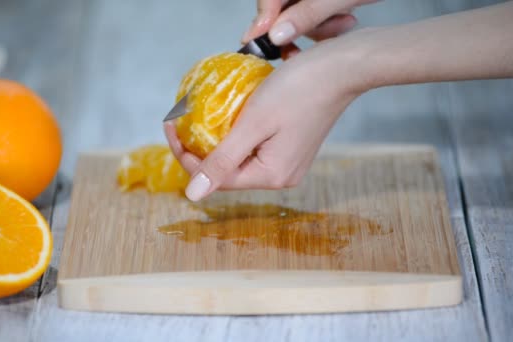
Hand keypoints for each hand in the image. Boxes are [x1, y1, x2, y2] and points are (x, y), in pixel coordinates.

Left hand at [165, 35, 369, 200]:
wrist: (341, 68)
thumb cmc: (298, 90)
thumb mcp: (253, 124)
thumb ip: (222, 161)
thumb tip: (192, 195)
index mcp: (272, 176)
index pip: (217, 178)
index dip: (187, 156)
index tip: (171, 125)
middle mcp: (281, 175)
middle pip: (228, 169)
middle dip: (201, 146)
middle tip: (181, 118)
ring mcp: (288, 161)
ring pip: (239, 157)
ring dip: (217, 137)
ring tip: (199, 115)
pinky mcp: (291, 146)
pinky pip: (254, 146)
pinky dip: (236, 132)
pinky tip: (226, 115)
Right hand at [242, 0, 379, 45]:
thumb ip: (308, 14)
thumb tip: (276, 36)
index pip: (268, 0)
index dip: (262, 22)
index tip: (258, 42)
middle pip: (280, 12)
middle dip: (297, 28)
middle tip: (310, 42)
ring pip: (298, 19)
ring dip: (319, 29)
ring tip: (344, 24)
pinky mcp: (324, 3)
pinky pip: (316, 19)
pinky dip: (329, 26)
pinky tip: (347, 20)